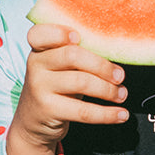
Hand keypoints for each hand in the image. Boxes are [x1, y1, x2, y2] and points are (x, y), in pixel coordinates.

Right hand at [5, 24, 128, 154]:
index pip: (40, 33)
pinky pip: (83, 111)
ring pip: (81, 82)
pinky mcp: (48, 110)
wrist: (33, 121)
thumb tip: (115, 51)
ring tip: (121, 95)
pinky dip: (107, 114)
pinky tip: (121, 114)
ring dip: (108, 90)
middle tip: (120, 76)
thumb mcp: (60, 67)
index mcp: (40, 49)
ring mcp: (40, 87)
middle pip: (72, 56)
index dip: (59, 32)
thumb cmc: (56, 87)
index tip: (79, 37)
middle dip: (102, 66)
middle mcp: (36, 65)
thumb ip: (78, 54)